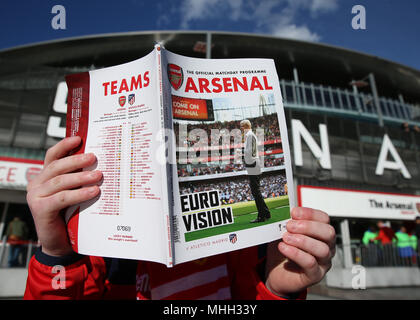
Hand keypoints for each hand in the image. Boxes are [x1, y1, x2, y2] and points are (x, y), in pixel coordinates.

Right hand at [26, 136, 101, 256]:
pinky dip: (79, 193)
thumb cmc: (70, 215)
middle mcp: (37, 184)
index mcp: (45, 177)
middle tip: (94, 157)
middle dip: (76, 160)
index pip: (52, 156)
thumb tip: (99, 164)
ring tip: (98, 175)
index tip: (79, 138)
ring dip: (81, 177)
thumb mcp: (74, 194)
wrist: (61, 243)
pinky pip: (62, 198)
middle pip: (57, 166)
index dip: (64, 146)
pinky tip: (93, 191)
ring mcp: (36, 196)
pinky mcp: (40, 209)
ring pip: (60, 181)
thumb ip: (78, 180)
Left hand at [265, 207, 335, 296]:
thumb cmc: (284, 251)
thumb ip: (288, 223)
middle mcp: (326, 246)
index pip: (324, 219)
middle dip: (308, 226)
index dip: (310, 213)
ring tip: (286, 238)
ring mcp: (323, 262)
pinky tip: (284, 247)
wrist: (276, 272)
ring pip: (322, 249)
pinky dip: (295, 253)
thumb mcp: (285, 232)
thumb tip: (285, 213)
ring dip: (302, 240)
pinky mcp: (315, 275)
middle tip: (290, 226)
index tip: (294, 212)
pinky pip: (310, 263)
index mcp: (321, 233)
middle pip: (328, 233)